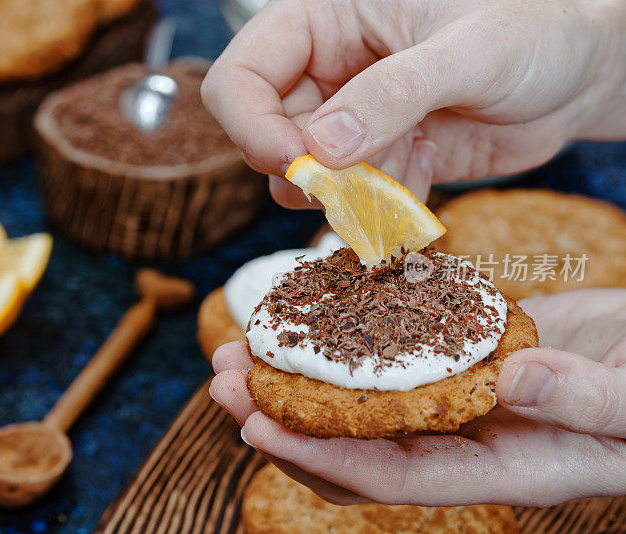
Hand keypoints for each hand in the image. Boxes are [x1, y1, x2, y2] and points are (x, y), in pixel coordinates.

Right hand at [201, 0, 625, 207]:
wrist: (579, 75)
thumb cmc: (535, 30)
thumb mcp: (469, 50)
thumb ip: (393, 93)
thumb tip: (320, 149)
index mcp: (326, 18)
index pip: (243, 73)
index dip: (251, 122)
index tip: (292, 161)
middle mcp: (327, 70)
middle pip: (266, 134)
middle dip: (308, 169)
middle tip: (357, 180)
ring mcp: (350, 118)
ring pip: (306, 176)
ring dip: (348, 191)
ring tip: (407, 165)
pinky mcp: (377, 157)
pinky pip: (352, 199)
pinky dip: (381, 205)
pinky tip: (425, 172)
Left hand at [209, 288, 625, 505]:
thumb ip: (585, 401)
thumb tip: (510, 382)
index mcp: (498, 466)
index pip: (392, 475)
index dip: (322, 457)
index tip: (257, 430)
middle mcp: (460, 436)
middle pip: (354, 443)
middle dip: (283, 419)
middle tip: (223, 381)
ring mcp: (451, 394)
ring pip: (358, 399)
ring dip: (297, 378)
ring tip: (239, 348)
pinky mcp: (452, 351)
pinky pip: (384, 352)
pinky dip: (341, 339)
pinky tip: (305, 315)